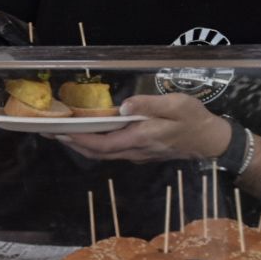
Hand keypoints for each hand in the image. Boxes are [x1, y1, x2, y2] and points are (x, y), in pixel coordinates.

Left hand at [53, 92, 232, 163]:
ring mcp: (137, 153)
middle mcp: (135, 151)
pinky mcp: (141, 151)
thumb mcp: (177, 106)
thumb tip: (124, 106)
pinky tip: (88, 132)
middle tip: (49, 131)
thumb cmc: (195, 120)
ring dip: (81, 144)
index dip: (79, 140)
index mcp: (140, 139)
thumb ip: (149, 105)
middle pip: (97, 152)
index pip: (102, 145)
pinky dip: (94, 143)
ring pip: (103, 153)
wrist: (211, 141)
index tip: (59, 131)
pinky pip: (112, 150)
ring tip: (62, 131)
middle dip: (72, 143)